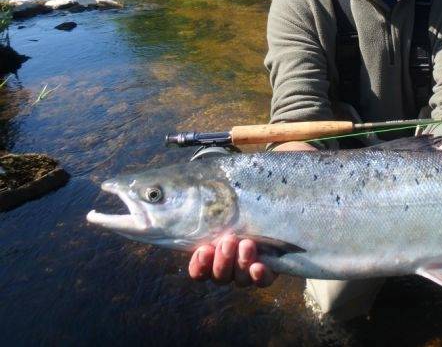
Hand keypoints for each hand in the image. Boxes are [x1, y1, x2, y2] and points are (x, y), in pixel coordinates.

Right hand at [187, 142, 314, 285]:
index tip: (203, 250)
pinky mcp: (273, 264)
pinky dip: (259, 276)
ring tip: (246, 242)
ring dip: (239, 264)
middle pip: (218, 276)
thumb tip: (142, 186)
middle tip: (227, 240)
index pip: (200, 268)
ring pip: (239, 279)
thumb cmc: (238, 182)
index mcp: (212, 245)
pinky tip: (261, 265)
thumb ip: (185, 190)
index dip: (199, 266)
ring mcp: (251, 262)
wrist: (277, 181)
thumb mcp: (212, 183)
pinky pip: (263, 281)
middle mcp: (231, 258)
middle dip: (220, 262)